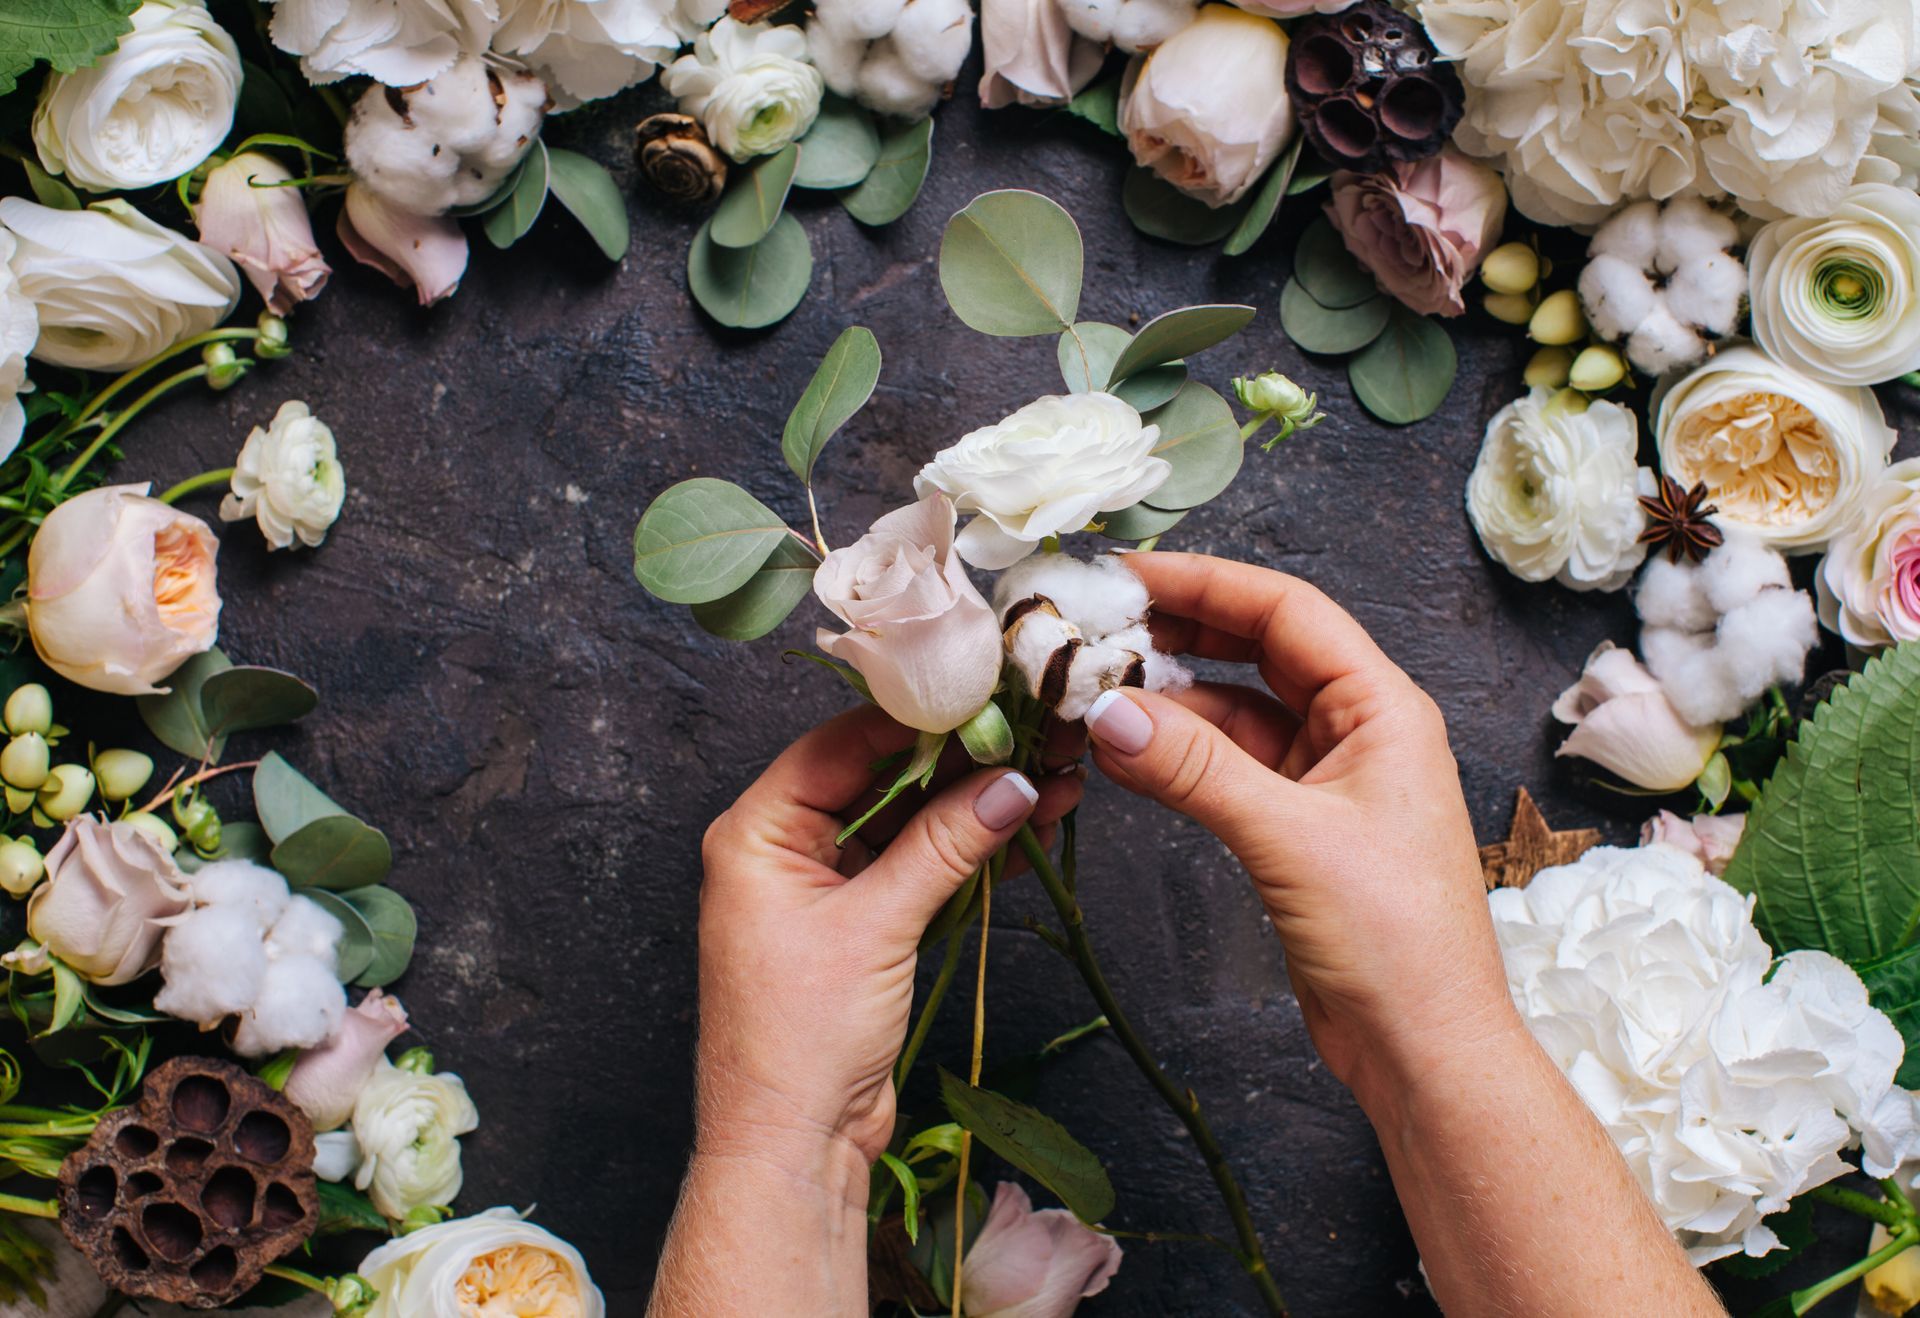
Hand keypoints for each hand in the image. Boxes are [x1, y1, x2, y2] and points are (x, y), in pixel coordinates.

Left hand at [694, 705, 1080, 1169]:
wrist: (793, 1144)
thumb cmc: (798, 1040)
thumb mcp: (877, 926)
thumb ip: (945, 845)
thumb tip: (1010, 782)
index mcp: (756, 832)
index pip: (840, 744)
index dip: (914, 717)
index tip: (982, 694)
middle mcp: (782, 849)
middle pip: (879, 778)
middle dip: (955, 759)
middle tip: (1028, 731)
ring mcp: (822, 886)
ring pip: (905, 821)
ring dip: (970, 803)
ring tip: (1045, 774)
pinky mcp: (858, 923)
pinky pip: (914, 864)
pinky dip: (964, 847)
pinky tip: (1020, 821)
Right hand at [1081, 552, 1516, 1102]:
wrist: (1424, 1047)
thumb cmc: (1395, 941)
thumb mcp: (1289, 839)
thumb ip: (1195, 769)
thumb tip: (1108, 712)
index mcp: (1382, 708)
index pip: (1287, 611)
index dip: (1206, 584)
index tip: (1129, 576)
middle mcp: (1358, 729)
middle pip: (1258, 650)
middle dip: (1180, 632)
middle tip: (1099, 625)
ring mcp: (1326, 777)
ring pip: (1236, 710)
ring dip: (1170, 700)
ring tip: (1095, 693)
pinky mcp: (1298, 825)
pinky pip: (1228, 765)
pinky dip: (1177, 755)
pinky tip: (1124, 754)